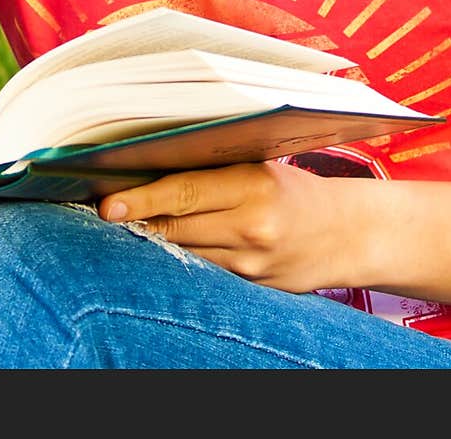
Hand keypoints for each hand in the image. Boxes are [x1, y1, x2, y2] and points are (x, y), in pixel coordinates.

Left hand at [98, 162, 372, 292]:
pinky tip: (161, 249)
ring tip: (127, 228)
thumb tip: (150, 165)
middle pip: (177, 227)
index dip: (142, 199)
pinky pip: (203, 271)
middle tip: (106, 213)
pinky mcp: (251, 286)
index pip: (184, 191)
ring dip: (153, 242)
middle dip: (138, 221)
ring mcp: (251, 262)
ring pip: (184, 253)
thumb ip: (213, 168)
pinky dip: (180, 259)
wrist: (344, 234)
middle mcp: (251, 226)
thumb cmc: (293, 190)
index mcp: (252, 185)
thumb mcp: (258, 166)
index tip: (109, 204)